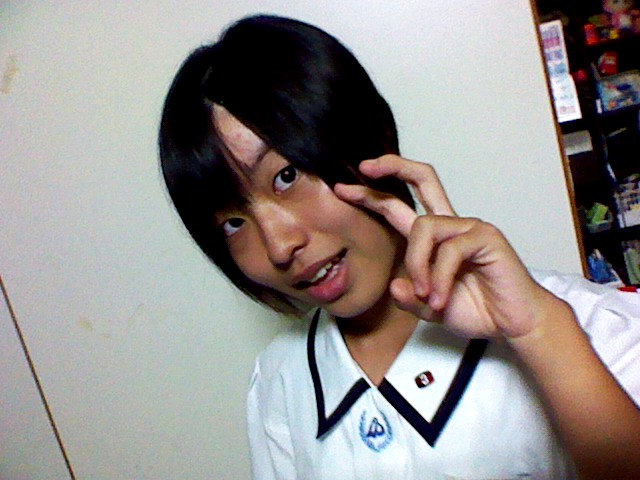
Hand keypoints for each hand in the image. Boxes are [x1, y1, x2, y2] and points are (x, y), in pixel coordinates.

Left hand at [333, 154, 561, 339]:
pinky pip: (449, 250)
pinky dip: (439, 278)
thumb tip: (395, 286)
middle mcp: (449, 225)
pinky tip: (440, 299)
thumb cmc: (477, 309)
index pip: (399, 207)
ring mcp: (468, 227)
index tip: (343, 190)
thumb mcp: (431, 309)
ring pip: (424, 227)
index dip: (372, 196)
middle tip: (364, 168)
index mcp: (433, 238)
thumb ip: (411, 299)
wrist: (513, 323)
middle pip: (423, 179)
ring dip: (417, 264)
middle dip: (393, 166)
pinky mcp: (486, 237)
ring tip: (426, 296)